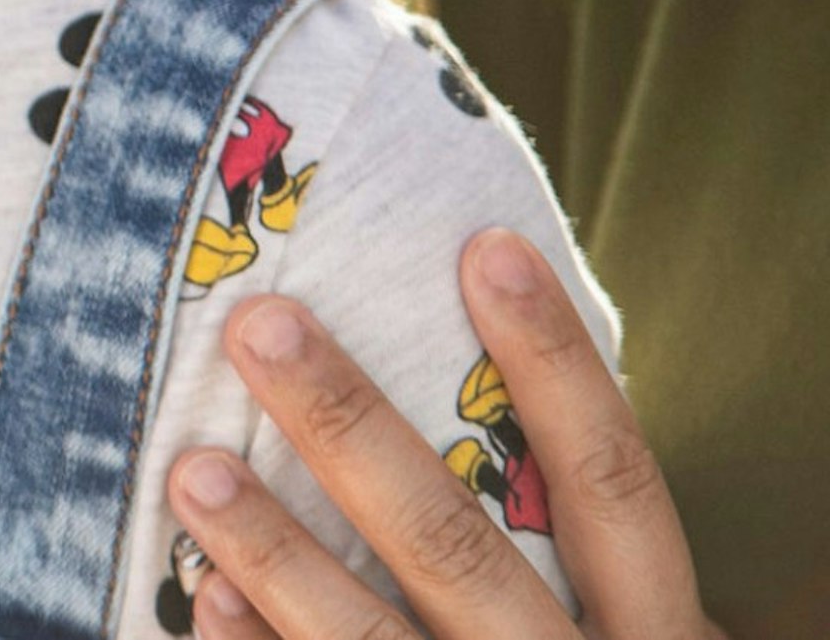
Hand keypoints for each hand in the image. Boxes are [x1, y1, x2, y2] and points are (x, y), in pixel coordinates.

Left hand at [164, 231, 719, 639]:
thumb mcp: (610, 629)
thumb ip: (551, 537)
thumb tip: (449, 351)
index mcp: (655, 634)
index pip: (614, 485)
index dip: (558, 367)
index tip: (484, 246)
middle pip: (459, 548)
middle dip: (352, 431)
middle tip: (259, 322)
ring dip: (278, 555)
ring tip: (192, 466)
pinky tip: (201, 600)